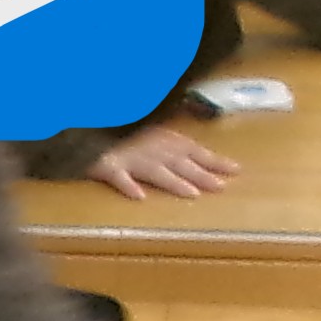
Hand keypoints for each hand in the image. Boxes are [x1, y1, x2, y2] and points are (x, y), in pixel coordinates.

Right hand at [87, 125, 242, 199]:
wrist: (84, 123)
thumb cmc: (116, 128)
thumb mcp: (145, 130)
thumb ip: (166, 140)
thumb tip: (191, 153)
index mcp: (162, 138)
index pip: (194, 150)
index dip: (214, 160)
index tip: (237, 170)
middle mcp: (150, 148)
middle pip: (180, 163)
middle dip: (201, 175)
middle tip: (221, 187)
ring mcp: (129, 157)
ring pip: (155, 170)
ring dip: (174, 182)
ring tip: (191, 195)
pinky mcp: (106, 166)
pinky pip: (118, 176)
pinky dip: (128, 186)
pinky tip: (139, 197)